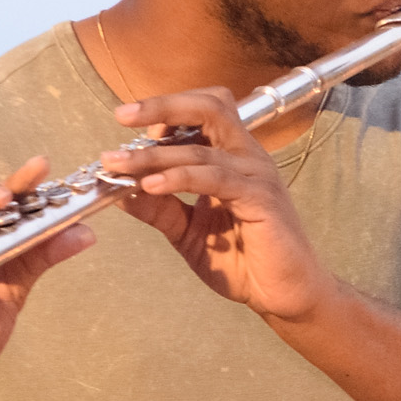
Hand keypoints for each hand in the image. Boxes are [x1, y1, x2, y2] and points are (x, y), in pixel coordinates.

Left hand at [101, 91, 340, 321]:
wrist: (282, 294)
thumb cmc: (242, 261)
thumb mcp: (187, 230)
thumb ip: (159, 208)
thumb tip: (119, 191)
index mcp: (232, 157)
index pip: (203, 111)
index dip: (165, 110)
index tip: (127, 125)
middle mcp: (247, 157)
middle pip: (210, 107)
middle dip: (162, 106)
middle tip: (122, 116)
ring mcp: (256, 175)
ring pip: (201, 148)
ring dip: (154, 155)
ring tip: (118, 165)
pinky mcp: (260, 199)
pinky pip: (215, 178)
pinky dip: (179, 177)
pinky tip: (151, 186)